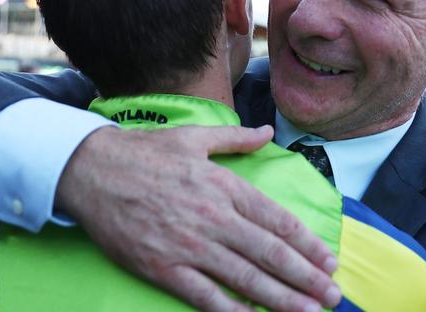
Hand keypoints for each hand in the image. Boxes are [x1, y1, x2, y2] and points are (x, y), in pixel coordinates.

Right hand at [56, 125, 340, 311]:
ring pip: (245, 278)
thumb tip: (268, 132)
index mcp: (225, 186)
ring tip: (309, 311)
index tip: (329, 260)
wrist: (92, 169)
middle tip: (332, 296)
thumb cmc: (147, 152)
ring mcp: (190, 245)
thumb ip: (238, 138)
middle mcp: (214, 217)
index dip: (307, 244)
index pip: (278, 220)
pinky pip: (204, 296)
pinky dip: (231, 311)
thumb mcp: (196, 136)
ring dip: (281, 298)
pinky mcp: (163, 267)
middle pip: (270, 253)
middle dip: (305, 277)